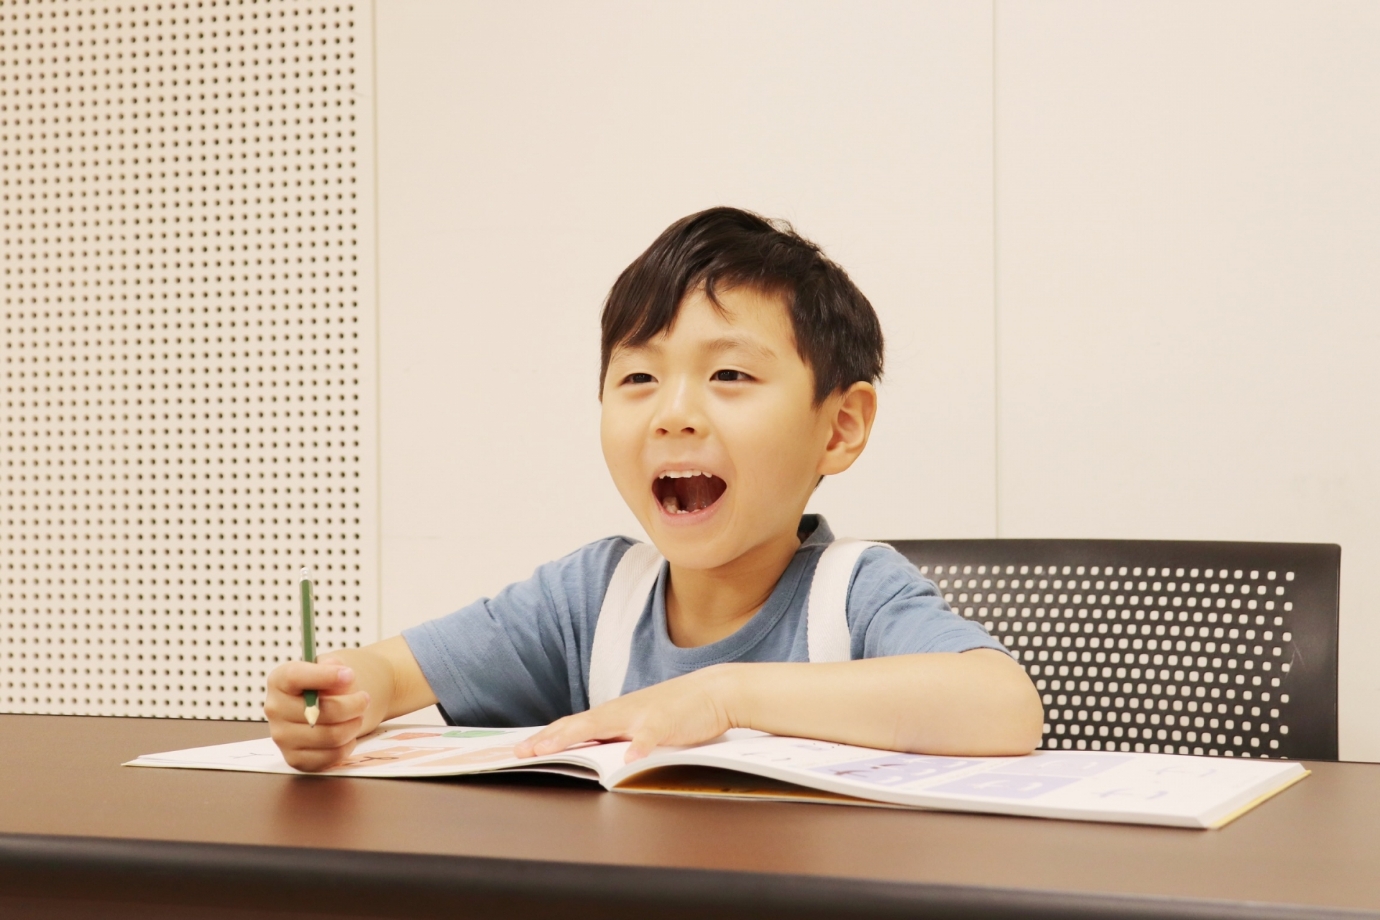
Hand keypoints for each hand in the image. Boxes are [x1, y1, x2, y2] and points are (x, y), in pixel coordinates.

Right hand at [263, 654, 371, 771]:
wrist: (324, 705)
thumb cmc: (327, 683)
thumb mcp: (330, 666)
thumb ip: (334, 666)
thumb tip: (342, 677)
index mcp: (279, 681)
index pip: (294, 676)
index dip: (324, 676)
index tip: (349, 675)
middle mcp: (275, 709)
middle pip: (321, 711)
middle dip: (352, 705)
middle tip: (364, 699)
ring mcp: (282, 737)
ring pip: (331, 736)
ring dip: (353, 725)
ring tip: (358, 715)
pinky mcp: (295, 759)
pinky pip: (331, 755)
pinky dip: (348, 744)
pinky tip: (347, 733)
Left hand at [515, 665, 738, 762]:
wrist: (715, 691)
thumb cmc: (678, 709)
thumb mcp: (642, 723)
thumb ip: (619, 735)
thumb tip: (595, 752)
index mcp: (615, 714)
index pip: (573, 725)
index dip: (546, 737)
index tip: (521, 748)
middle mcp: (622, 711)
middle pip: (578, 724)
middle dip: (548, 738)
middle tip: (522, 752)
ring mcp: (642, 715)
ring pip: (603, 725)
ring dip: (576, 736)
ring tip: (552, 749)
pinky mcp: (667, 722)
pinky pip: (649, 736)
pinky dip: (638, 746)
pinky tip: (629, 758)